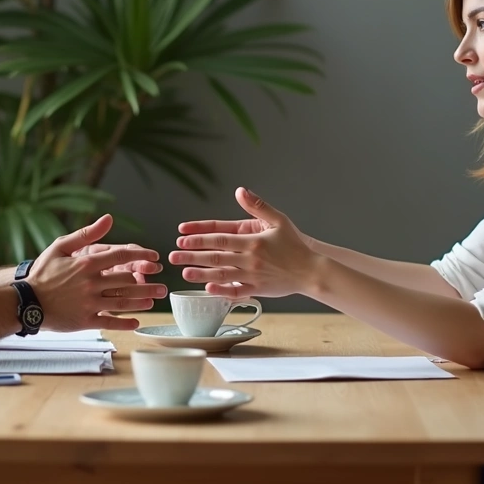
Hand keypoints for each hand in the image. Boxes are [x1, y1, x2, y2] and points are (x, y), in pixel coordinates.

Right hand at [29, 214, 166, 330]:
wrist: (25, 301)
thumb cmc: (42, 272)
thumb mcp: (61, 246)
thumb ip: (87, 234)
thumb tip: (109, 218)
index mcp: (87, 263)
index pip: (122, 256)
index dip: (142, 255)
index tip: (155, 258)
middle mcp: (91, 283)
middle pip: (127, 280)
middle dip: (148, 281)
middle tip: (162, 284)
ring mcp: (89, 303)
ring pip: (123, 301)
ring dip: (143, 300)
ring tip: (155, 299)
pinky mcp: (85, 321)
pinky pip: (110, 322)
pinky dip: (125, 323)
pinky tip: (137, 321)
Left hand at [170, 187, 320, 298]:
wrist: (311, 270)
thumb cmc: (294, 245)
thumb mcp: (278, 220)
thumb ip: (257, 206)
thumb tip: (240, 191)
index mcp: (253, 241)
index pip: (220, 238)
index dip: (199, 238)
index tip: (182, 238)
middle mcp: (250, 258)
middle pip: (216, 256)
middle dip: (192, 256)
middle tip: (173, 257)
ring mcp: (253, 275)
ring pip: (222, 274)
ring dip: (201, 273)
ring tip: (184, 273)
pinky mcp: (257, 290)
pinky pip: (236, 291)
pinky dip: (222, 290)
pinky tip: (208, 289)